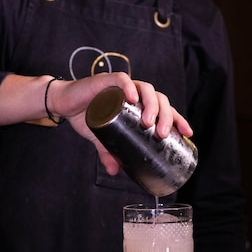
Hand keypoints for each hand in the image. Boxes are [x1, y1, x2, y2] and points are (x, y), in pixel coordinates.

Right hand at [47, 72, 192, 175]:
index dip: (178, 118)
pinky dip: (129, 87)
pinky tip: (133, 98)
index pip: (164, 108)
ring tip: (149, 122)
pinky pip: (122, 79)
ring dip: (151, 104)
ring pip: (145, 88)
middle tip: (162, 134)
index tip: (188, 132)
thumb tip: (114, 171)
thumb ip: (108, 152)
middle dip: (166, 115)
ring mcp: (121, 85)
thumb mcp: (100, 138)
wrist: (63, 102)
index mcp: (137, 104)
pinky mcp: (105, 80)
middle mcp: (133, 92)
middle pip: (159, 98)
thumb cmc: (85, 115)